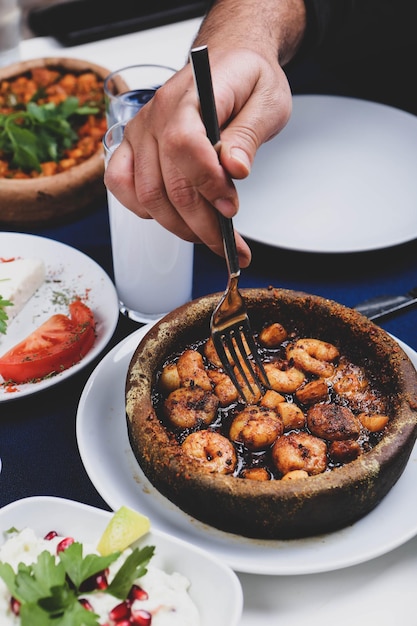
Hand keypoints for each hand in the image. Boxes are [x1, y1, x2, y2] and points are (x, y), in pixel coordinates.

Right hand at [104, 48, 291, 266]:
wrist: (229, 60)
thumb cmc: (248, 79)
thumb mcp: (267, 101)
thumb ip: (248, 135)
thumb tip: (235, 170)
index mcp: (192, 96)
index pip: (185, 144)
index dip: (207, 184)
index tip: (231, 208)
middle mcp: (158, 114)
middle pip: (166, 183)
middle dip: (201, 223)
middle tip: (229, 242)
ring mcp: (141, 131)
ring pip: (146, 194)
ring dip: (178, 225)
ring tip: (207, 236)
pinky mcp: (134, 145)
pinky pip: (121, 185)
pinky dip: (144, 210)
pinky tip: (172, 218)